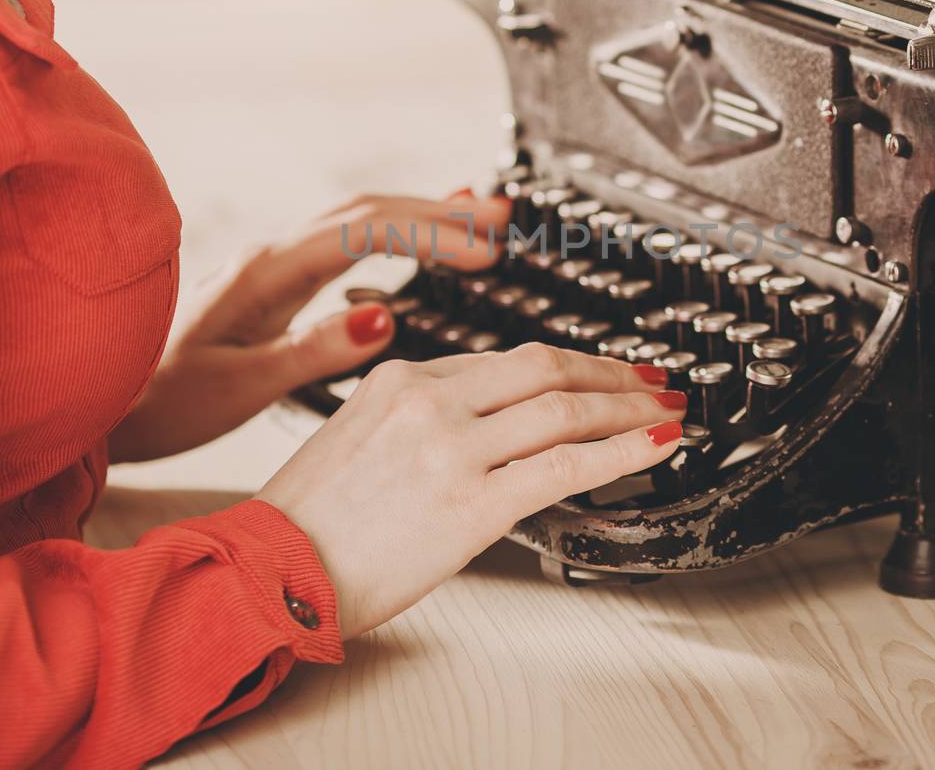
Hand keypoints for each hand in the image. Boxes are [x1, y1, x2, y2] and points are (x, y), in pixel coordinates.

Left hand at [110, 190, 511, 462]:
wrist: (102, 405)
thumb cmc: (159, 404)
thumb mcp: (240, 388)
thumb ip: (312, 350)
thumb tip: (382, 316)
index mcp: (267, 274)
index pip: (365, 233)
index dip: (429, 237)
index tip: (483, 253)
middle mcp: (271, 257)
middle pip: (369, 211)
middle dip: (440, 211)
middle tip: (502, 217)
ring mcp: (273, 265)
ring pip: (360, 219)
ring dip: (421, 214)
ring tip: (482, 214)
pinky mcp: (275, 283)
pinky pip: (346, 239)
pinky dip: (392, 230)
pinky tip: (419, 234)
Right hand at [257, 344, 686, 638]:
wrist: (270, 574)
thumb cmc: (308, 523)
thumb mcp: (358, 437)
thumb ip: (420, 417)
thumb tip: (486, 424)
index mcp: (401, 378)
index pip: (506, 361)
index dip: (567, 366)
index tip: (600, 374)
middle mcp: (430, 401)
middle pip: (546, 367)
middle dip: (611, 372)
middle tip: (651, 379)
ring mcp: (452, 450)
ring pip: (566, 409)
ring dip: (629, 407)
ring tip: (664, 412)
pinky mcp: (471, 504)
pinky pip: (566, 465)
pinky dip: (623, 450)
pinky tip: (655, 445)